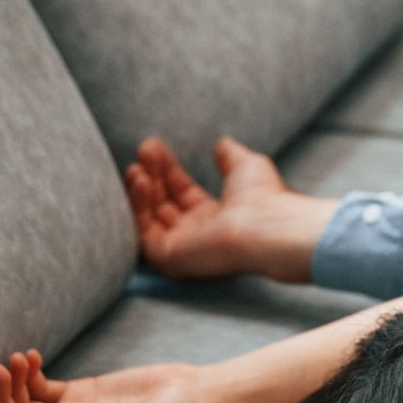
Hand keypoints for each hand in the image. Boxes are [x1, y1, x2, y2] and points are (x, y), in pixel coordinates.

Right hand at [124, 136, 333, 282]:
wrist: (265, 224)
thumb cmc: (263, 197)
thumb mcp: (246, 166)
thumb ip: (230, 156)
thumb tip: (222, 143)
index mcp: (215, 217)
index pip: (181, 191)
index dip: (166, 169)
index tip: (153, 146)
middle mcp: (197, 234)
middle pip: (163, 202)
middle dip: (151, 174)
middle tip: (144, 149)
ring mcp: (182, 249)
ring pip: (149, 218)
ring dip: (139, 190)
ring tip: (137, 166)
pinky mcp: (170, 258)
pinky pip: (143, 233)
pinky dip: (138, 206)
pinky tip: (140, 180)